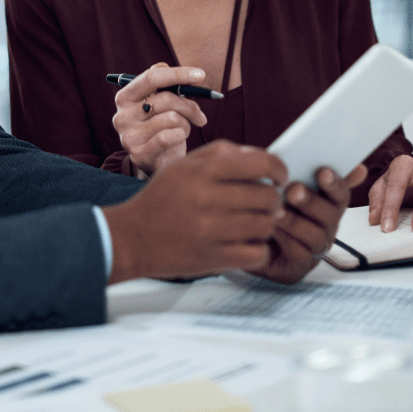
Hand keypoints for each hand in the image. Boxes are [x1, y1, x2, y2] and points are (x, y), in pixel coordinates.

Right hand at [102, 139, 287, 282]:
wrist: (132, 237)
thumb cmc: (161, 198)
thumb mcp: (184, 164)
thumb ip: (222, 153)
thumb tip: (260, 154)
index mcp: (202, 171)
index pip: (260, 163)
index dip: (279, 169)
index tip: (280, 176)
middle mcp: (207, 199)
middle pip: (268, 196)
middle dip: (274, 199)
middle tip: (266, 203)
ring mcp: (211, 231)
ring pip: (266, 225)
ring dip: (267, 224)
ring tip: (255, 222)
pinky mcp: (214, 258)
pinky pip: (258, 253)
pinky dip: (259, 249)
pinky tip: (248, 242)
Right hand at [112, 62, 208, 176]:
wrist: (157, 162)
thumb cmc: (162, 126)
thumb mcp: (160, 103)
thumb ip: (164, 84)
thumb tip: (168, 67)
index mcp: (125, 97)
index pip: (152, 77)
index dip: (178, 73)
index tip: (201, 75)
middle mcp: (121, 115)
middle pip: (166, 98)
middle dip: (189, 105)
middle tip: (200, 115)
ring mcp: (128, 136)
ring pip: (172, 119)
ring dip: (185, 124)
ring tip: (181, 130)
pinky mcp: (138, 155)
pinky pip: (171, 137)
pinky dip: (181, 136)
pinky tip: (178, 140)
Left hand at [248, 164, 367, 284]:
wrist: (235, 236)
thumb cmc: (261, 204)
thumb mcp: (277, 181)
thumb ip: (301, 168)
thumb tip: (353, 165)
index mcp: (324, 203)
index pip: (340, 193)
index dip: (335, 183)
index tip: (322, 172)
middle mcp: (325, 227)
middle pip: (331, 215)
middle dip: (312, 201)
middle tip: (293, 191)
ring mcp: (314, 249)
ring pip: (317, 236)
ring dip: (296, 221)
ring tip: (277, 211)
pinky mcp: (299, 268)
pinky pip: (301, 255)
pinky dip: (286, 241)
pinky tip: (271, 229)